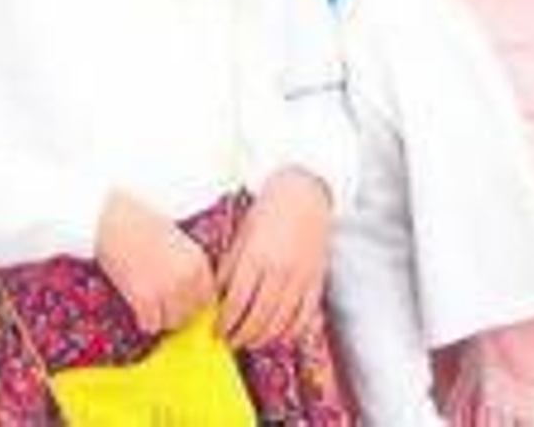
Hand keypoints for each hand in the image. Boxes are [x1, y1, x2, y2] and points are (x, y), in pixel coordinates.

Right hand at [96, 191, 215, 334]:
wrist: (116, 219)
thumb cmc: (145, 229)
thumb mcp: (179, 245)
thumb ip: (189, 270)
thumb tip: (192, 302)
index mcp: (199, 260)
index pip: (208, 298)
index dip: (193, 301)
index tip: (179, 299)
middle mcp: (188, 275)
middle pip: (191, 313)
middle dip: (176, 310)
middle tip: (160, 298)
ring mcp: (167, 287)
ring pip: (172, 323)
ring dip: (160, 316)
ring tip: (148, 298)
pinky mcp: (144, 297)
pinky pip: (150, 326)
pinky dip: (143, 319)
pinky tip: (136, 300)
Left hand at [219, 169, 331, 349]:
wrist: (305, 192)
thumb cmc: (270, 210)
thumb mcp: (243, 234)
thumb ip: (230, 267)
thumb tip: (216, 296)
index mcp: (257, 257)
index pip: (237, 303)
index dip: (225, 323)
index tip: (217, 332)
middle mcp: (280, 271)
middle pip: (258, 318)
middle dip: (241, 336)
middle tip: (231, 341)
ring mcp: (301, 278)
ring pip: (281, 323)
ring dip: (263, 338)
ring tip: (250, 341)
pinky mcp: (316, 280)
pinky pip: (304, 316)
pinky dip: (291, 332)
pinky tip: (279, 335)